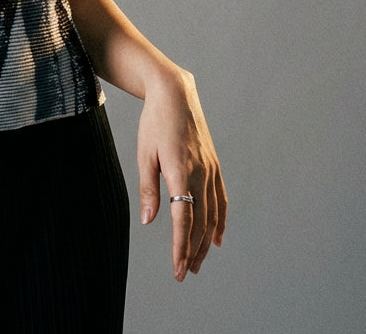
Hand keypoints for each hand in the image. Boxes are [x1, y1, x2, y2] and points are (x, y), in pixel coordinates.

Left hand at [137, 69, 226, 280]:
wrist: (175, 93)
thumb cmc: (154, 122)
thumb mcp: (144, 153)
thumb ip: (148, 188)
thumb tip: (148, 220)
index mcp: (180, 171)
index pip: (183, 220)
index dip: (180, 247)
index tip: (177, 269)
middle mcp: (200, 173)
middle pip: (200, 222)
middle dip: (192, 251)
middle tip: (185, 273)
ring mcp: (210, 169)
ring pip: (212, 214)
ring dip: (205, 241)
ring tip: (198, 263)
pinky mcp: (214, 165)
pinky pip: (221, 198)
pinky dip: (220, 220)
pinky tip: (217, 237)